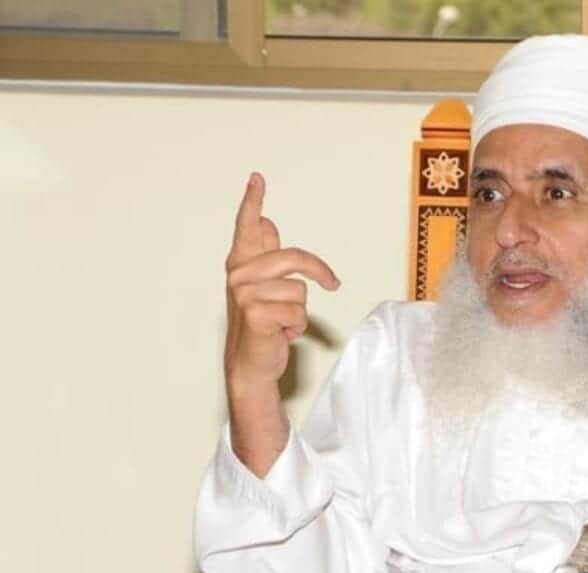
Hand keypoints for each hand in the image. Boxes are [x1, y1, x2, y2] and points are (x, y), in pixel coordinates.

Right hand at [223, 173, 339, 389]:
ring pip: (300, 291)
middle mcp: (239, 275)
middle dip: (319, 272)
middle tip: (332, 283)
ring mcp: (245, 295)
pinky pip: (298, 313)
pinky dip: (296, 328)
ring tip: (282, 322)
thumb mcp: (263, 288)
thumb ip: (266, 255)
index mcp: (241, 264)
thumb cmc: (261, 326)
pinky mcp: (256, 315)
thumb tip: (267, 223)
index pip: (247, 227)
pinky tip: (280, 334)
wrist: (251, 364)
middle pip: (295, 258)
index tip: (257, 178)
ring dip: (299, 312)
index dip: (252, 201)